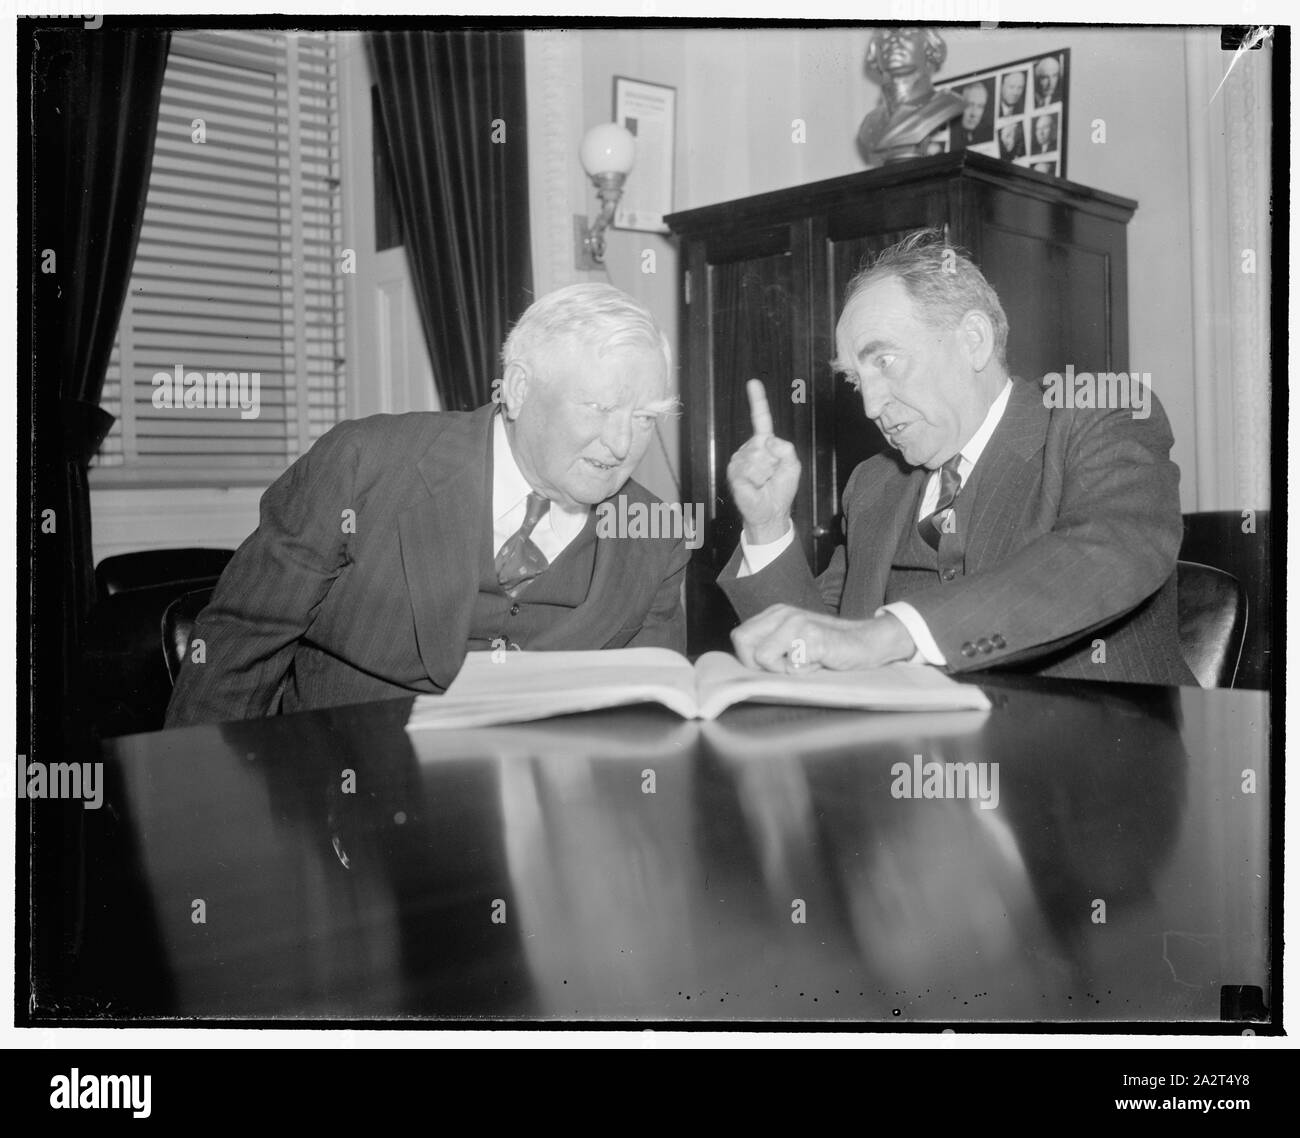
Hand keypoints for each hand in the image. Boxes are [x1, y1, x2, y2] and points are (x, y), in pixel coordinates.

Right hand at [727, 379, 800, 544]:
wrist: (770, 511)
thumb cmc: (781, 489)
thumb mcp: (793, 466)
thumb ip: (786, 449)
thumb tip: (768, 440)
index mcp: (765, 443)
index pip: (760, 418)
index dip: (757, 400)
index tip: (753, 383)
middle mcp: (750, 448)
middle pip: (763, 442)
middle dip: (773, 460)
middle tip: (772, 475)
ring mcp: (740, 459)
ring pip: (756, 456)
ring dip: (765, 471)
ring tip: (763, 481)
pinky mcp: (734, 471)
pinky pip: (749, 468)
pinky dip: (757, 478)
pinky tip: (755, 485)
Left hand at [731, 606, 916, 672]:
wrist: (866, 642)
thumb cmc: (828, 648)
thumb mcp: (792, 643)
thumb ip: (768, 647)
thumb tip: (743, 667)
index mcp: (775, 613)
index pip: (739, 636)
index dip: (750, 658)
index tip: (774, 665)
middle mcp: (784, 613)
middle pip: (744, 643)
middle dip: (761, 664)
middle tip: (788, 665)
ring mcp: (798, 622)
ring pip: (764, 657)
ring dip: (785, 669)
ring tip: (807, 661)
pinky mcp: (813, 636)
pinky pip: (791, 666)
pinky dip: (804, 672)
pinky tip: (820, 662)